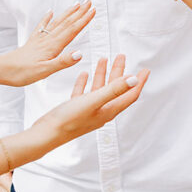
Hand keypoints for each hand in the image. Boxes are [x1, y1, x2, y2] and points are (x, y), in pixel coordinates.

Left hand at [0, 1, 94, 85]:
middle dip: (79, 12)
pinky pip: (42, 26)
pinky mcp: (33, 41)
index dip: (84, 20)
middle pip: (67, 23)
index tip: (93, 11)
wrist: (2, 70)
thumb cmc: (22, 72)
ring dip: (68, 13)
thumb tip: (79, 53)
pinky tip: (50, 12)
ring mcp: (40, 39)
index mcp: (52, 46)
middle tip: (89, 2)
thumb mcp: (45, 71)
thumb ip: (63, 62)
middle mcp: (47, 39)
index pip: (72, 30)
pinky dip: (48, 18)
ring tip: (76, 4)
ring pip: (57, 22)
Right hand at [30, 55, 149, 149]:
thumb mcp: (93, 101)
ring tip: (104, 59)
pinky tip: (84, 74)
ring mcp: (88, 111)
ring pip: (99, 89)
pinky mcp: (75, 110)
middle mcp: (101, 111)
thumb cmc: (69, 120)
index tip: (145, 70)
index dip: (139, 82)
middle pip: (115, 89)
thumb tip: (134, 79)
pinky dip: (86, 83)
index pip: (129, 95)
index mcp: (108, 110)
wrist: (46, 135)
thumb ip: (114, 89)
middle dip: (119, 72)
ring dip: (102, 74)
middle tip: (122, 56)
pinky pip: (83, 93)